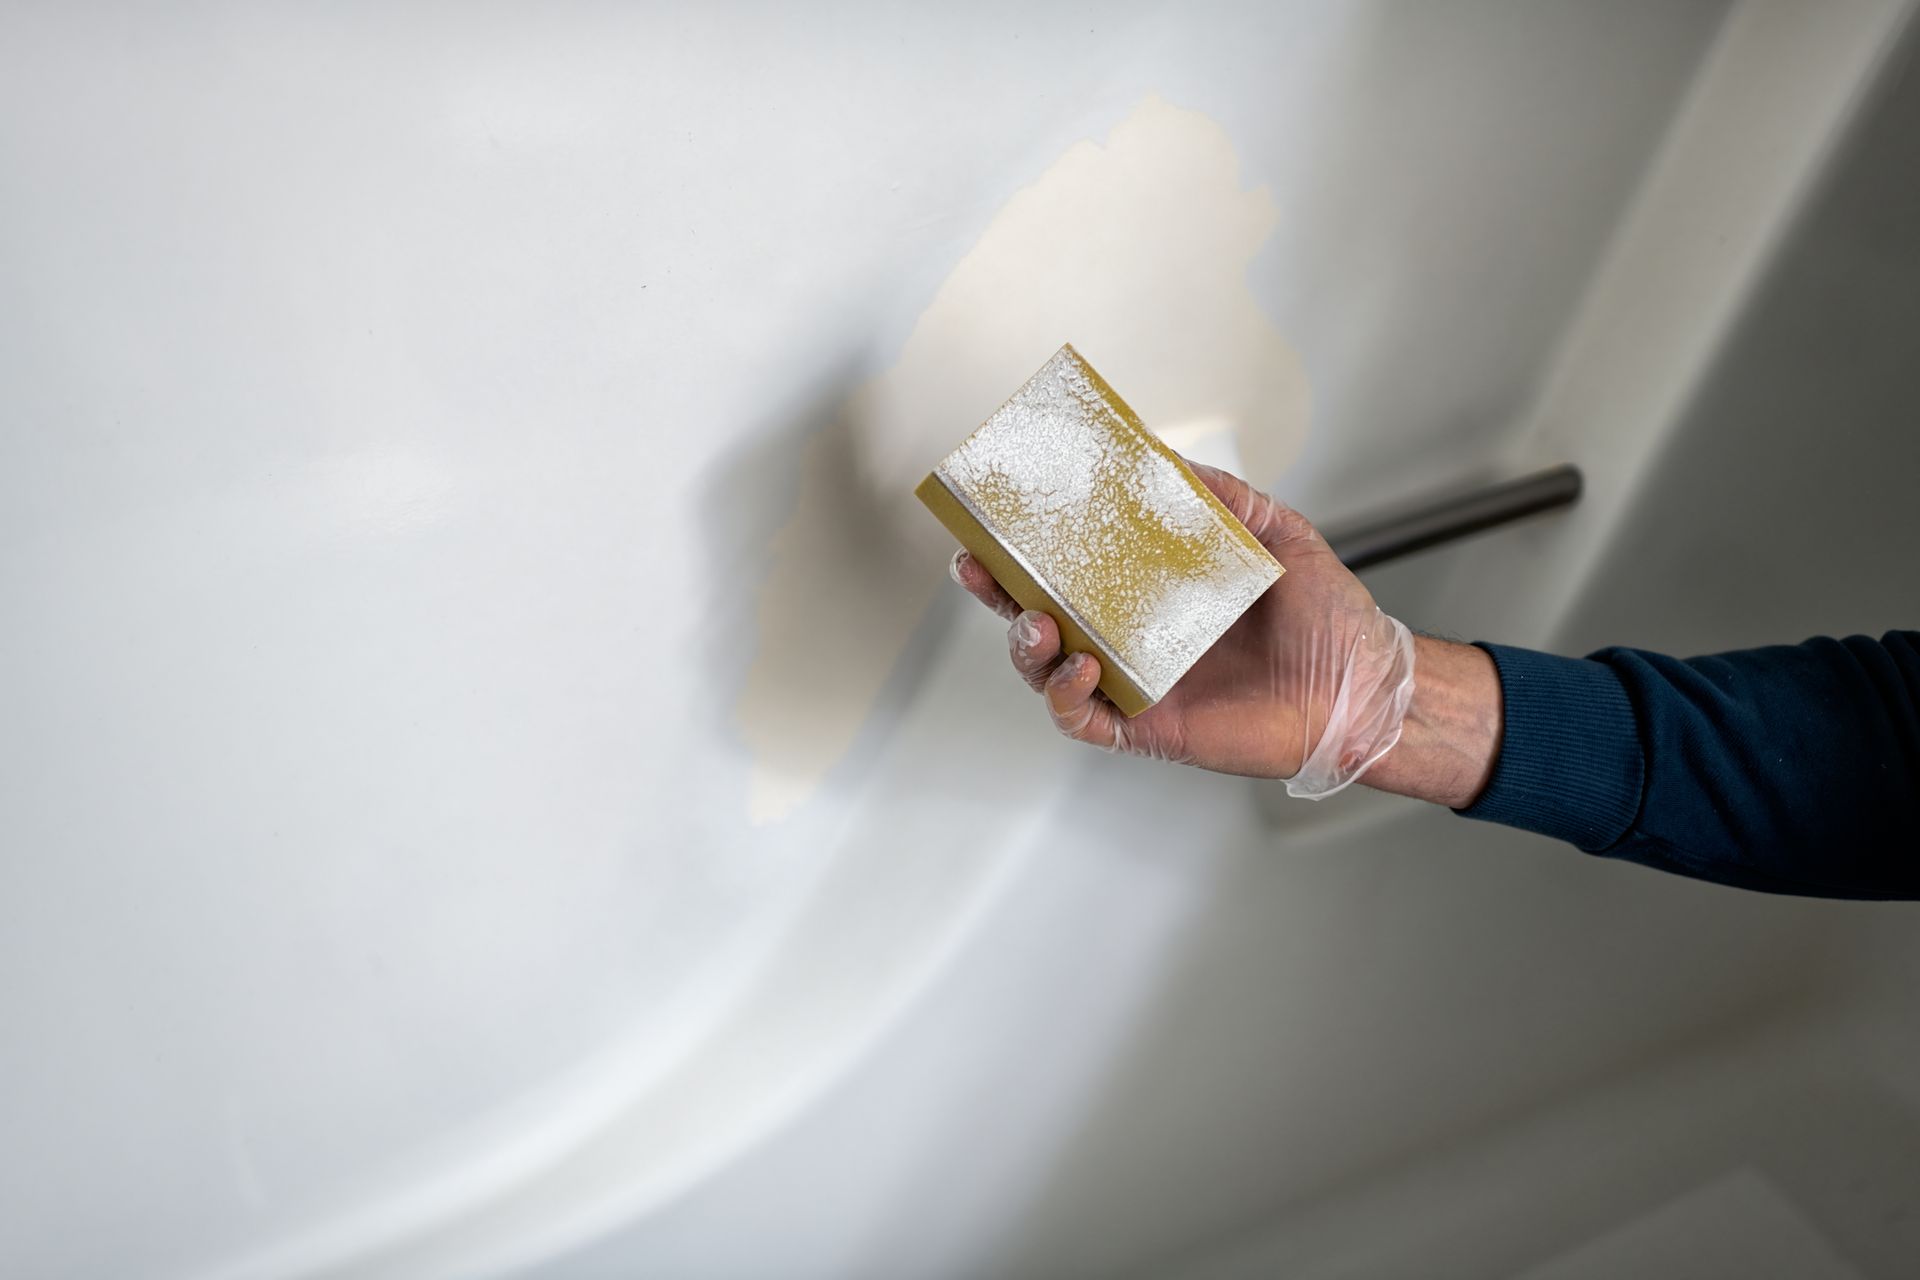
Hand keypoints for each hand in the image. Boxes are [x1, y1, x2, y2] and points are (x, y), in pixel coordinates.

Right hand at [949, 460, 1419, 795]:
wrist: (1368, 689)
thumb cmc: (1331, 620)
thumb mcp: (1278, 536)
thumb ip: (1224, 498)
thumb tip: (1169, 459)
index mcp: (1155, 593)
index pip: (1076, 568)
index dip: (1028, 549)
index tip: (996, 521)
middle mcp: (1136, 640)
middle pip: (1041, 618)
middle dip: (998, 595)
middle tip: (977, 565)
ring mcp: (1138, 685)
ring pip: (1049, 673)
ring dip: (1027, 648)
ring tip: (1038, 625)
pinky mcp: (1150, 729)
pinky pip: (1086, 722)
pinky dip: (1069, 699)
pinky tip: (1080, 671)